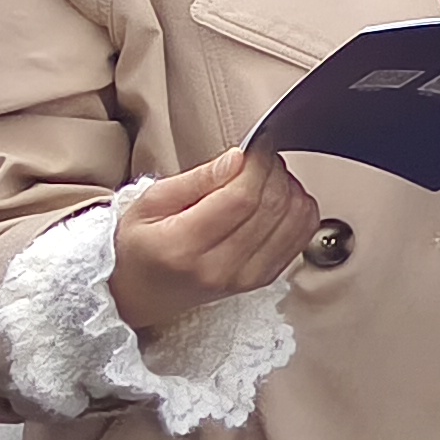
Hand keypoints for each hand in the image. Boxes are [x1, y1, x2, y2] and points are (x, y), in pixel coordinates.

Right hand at [107, 148, 320, 337]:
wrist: (138, 294)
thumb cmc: (138, 247)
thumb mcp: (149, 204)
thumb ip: (196, 179)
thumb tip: (237, 158)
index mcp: (184, 246)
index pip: (242, 198)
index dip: (258, 164)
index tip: (258, 145)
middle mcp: (219, 268)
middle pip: (271, 207)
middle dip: (275, 171)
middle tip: (261, 158)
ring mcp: (245, 278)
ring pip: (294, 220)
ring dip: (290, 188)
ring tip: (267, 179)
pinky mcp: (262, 279)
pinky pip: (300, 238)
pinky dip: (299, 210)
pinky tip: (279, 200)